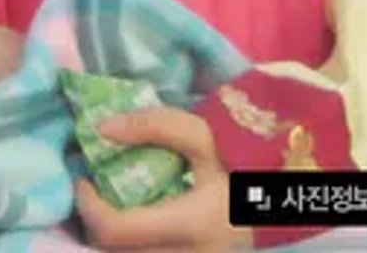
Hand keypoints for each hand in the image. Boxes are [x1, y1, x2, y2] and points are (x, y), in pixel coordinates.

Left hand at [76, 107, 245, 250]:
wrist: (282, 198)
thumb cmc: (242, 164)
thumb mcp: (203, 135)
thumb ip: (152, 125)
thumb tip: (102, 129)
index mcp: (190, 225)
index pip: (115, 230)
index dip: (88, 206)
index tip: (84, 179)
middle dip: (96, 225)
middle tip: (95, 195)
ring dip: (113, 240)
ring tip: (112, 209)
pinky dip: (132, 246)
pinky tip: (135, 225)